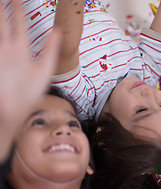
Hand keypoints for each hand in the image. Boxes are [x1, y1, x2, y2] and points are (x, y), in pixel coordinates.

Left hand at [0, 0, 60, 160]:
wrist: (7, 109)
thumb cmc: (29, 92)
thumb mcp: (45, 72)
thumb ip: (51, 49)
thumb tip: (57, 31)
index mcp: (21, 48)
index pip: (20, 22)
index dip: (18, 8)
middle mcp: (5, 47)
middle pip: (1, 21)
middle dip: (2, 7)